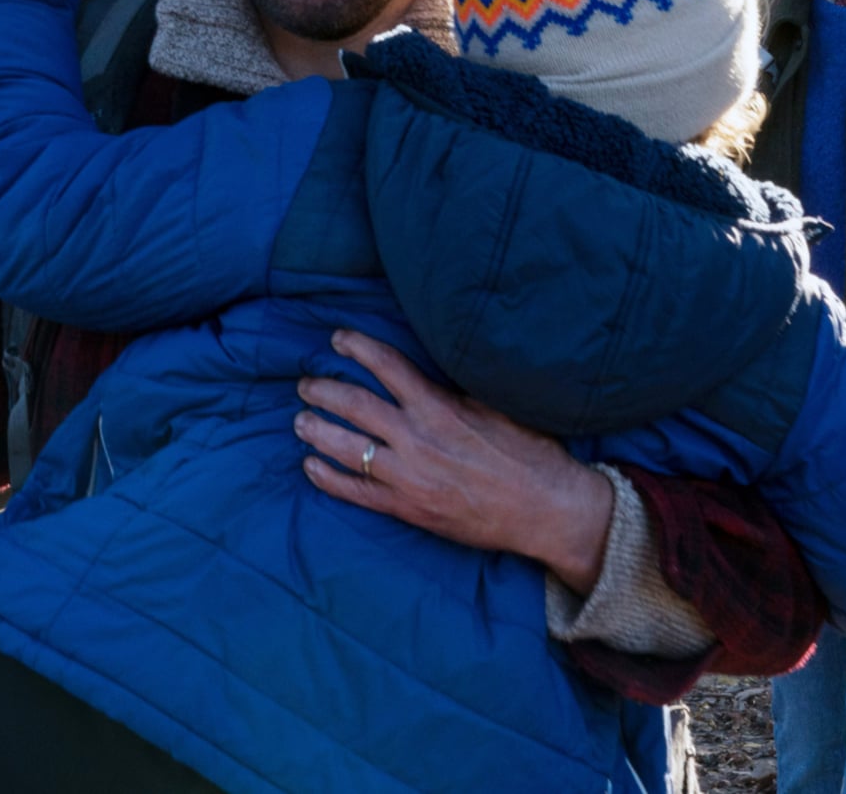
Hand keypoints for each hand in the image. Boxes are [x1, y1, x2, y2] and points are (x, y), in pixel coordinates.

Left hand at [294, 329, 615, 594]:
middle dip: (323, 390)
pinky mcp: (405, 508)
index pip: (387, 366)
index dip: (358, 347)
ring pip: (345, 448)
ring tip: (301, 421)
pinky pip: (354, 491)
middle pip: (354, 405)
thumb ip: (456, 393)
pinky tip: (311, 466)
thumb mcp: (497, 407)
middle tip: (306, 384)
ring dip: (316, 430)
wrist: (544, 508)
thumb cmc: (529, 453)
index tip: (338, 338)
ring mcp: (406, 477)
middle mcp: (416, 439)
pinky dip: (327, 477)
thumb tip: (429, 374)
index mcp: (439, 407)